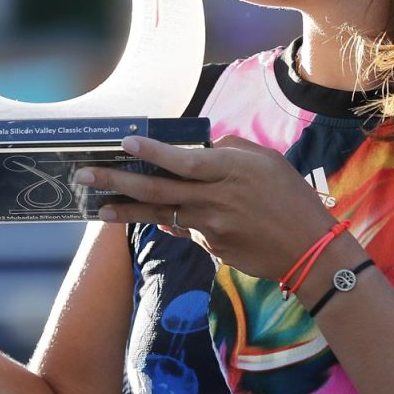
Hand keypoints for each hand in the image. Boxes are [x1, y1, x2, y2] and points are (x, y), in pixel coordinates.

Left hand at [81, 134, 340, 281]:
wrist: (309, 251)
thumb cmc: (292, 198)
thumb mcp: (267, 161)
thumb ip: (230, 150)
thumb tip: (201, 150)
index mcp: (230, 172)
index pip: (182, 160)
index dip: (151, 151)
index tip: (123, 143)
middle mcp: (215, 199)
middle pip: (157, 189)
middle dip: (116, 182)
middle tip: (84, 176)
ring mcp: (211, 228)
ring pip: (160, 215)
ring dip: (126, 211)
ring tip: (98, 208)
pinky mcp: (211, 248)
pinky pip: (183, 230)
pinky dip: (167, 222)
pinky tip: (146, 218)